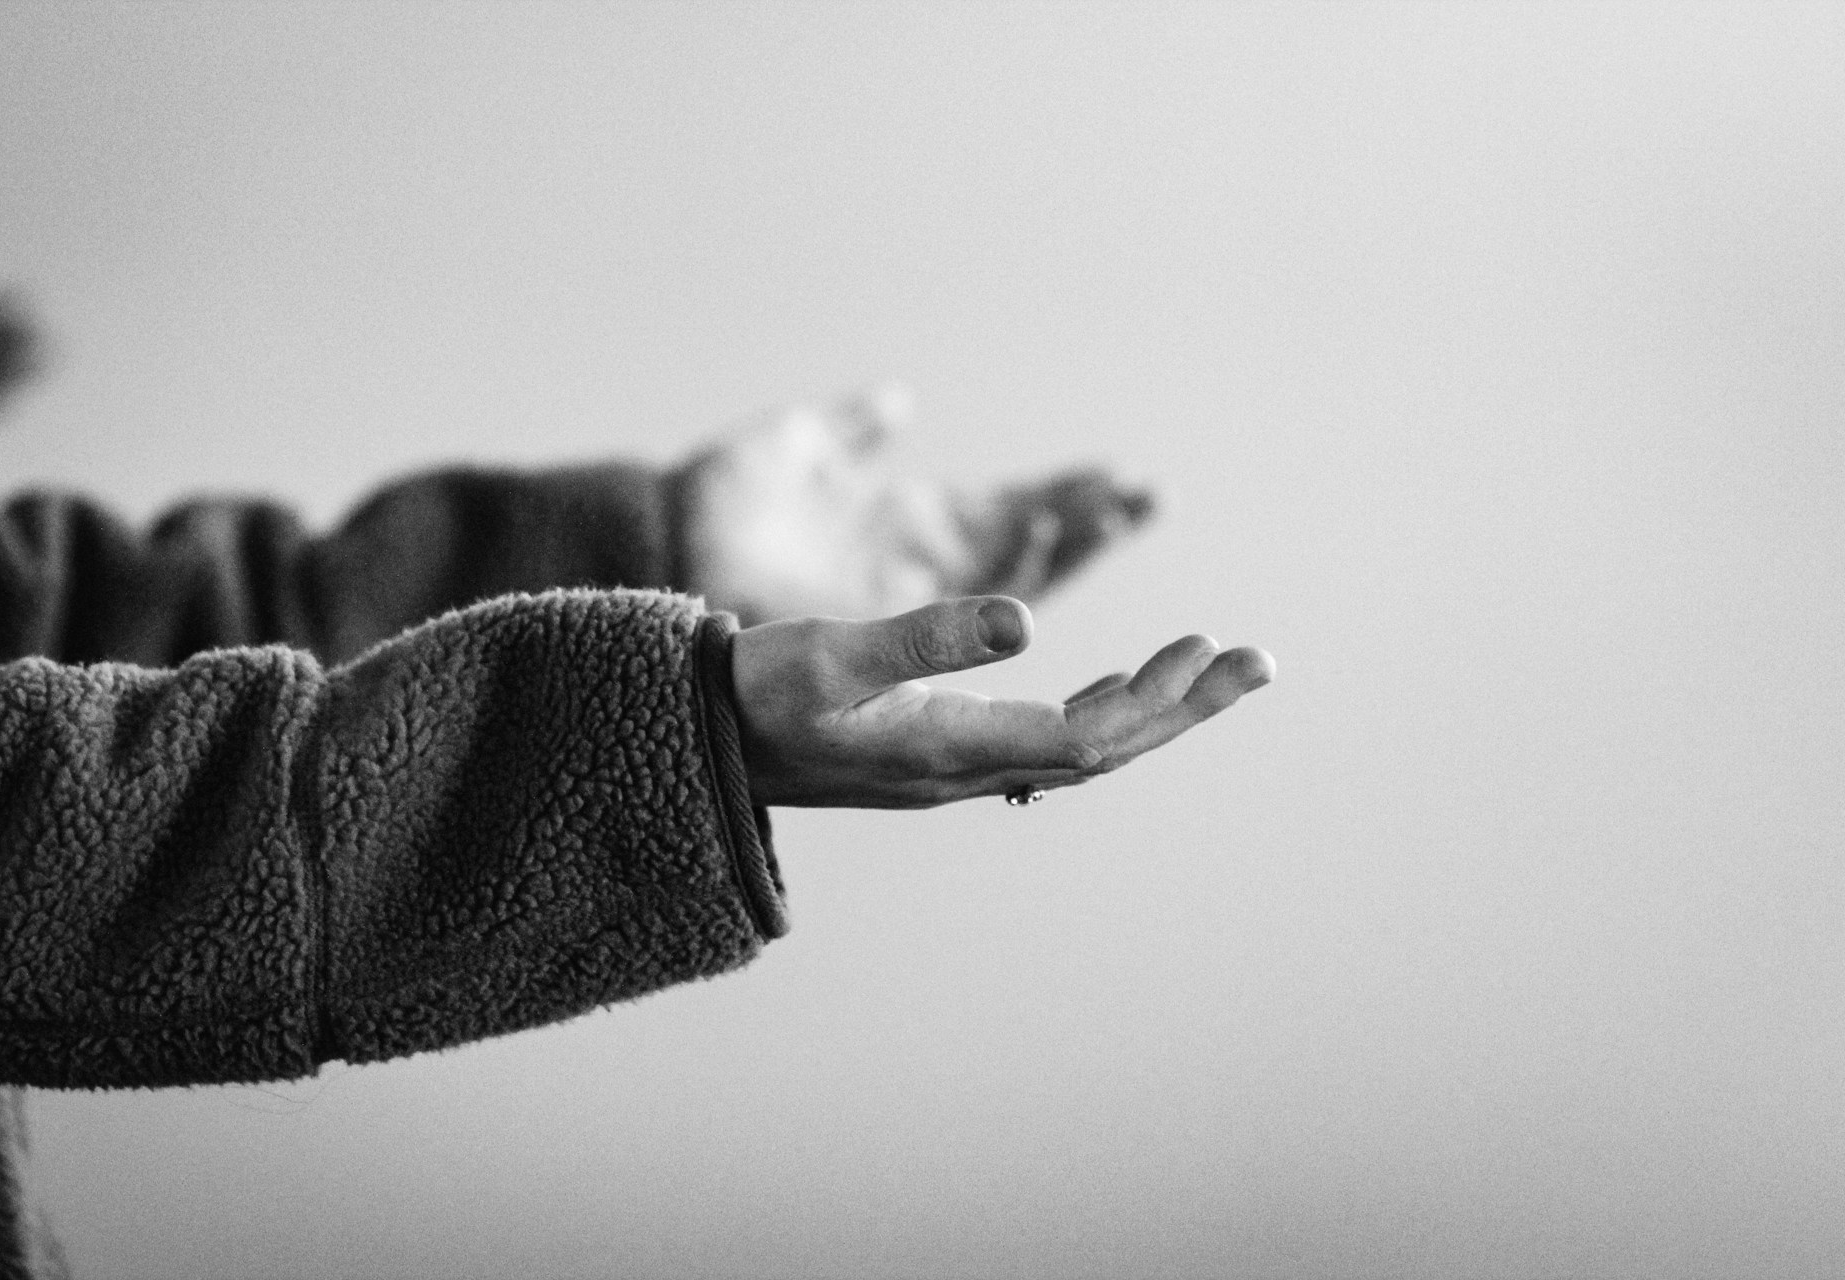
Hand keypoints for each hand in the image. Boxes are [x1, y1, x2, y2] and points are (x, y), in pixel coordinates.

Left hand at [678, 387, 1153, 623]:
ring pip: (1006, 574)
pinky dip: (1002, 562)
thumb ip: (851, 429)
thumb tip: (895, 402)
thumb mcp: (796, 445)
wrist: (659, 540)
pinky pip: (956, 599)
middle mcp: (916, 564)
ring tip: (1120, 508)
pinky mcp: (879, 618)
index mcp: (903, 523)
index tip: (1118, 478)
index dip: (1061, 498)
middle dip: (1085, 523)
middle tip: (1148, 497)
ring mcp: (901, 594)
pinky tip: (1039, 527)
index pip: (1003, 512)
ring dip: (1063, 539)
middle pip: (1023, 545)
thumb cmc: (717, 497)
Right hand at [732, 596, 1273, 808]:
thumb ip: (924, 639)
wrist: (691, 742)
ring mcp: (949, 766)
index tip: (1220, 652)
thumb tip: (1027, 619)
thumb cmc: (752, 695)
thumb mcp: (832, 655)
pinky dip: (1090, 708)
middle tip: (1256, 662)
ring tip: (1202, 663)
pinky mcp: (931, 751)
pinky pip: (1038, 739)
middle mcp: (963, 768)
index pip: (1090, 738)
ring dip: (1144, 705)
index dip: (1162, 702)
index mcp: (952, 748)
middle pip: (1102, 748)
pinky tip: (1110, 682)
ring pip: (1076, 744)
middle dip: (1181, 706)